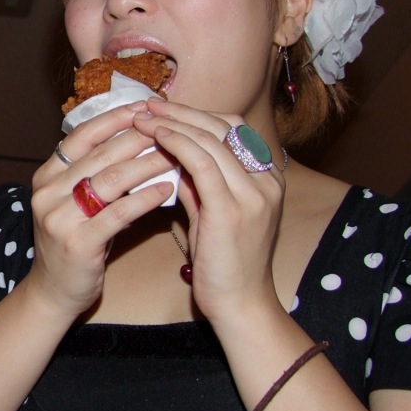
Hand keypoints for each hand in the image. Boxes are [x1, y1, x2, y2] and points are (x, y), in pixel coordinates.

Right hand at [28, 102, 176, 316]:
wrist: (54, 292)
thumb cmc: (74, 242)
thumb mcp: (76, 202)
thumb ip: (95, 173)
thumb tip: (139, 137)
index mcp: (46, 176)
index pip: (82, 136)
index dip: (115, 118)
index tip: (145, 106)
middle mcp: (48, 192)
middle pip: (101, 154)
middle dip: (140, 137)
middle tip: (171, 126)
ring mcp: (59, 218)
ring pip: (111, 180)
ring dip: (148, 164)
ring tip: (177, 155)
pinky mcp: (77, 243)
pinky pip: (118, 213)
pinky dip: (146, 199)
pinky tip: (168, 189)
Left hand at [132, 99, 285, 321]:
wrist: (240, 305)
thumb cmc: (223, 264)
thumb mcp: (211, 215)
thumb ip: (198, 185)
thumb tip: (173, 158)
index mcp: (267, 179)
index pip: (232, 129)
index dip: (197, 114)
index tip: (163, 109)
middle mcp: (267, 181)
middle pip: (224, 127)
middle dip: (183, 111)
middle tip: (148, 104)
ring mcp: (254, 194)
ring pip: (212, 140)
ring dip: (174, 122)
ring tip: (143, 116)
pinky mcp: (233, 210)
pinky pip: (203, 163)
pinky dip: (178, 143)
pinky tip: (157, 135)